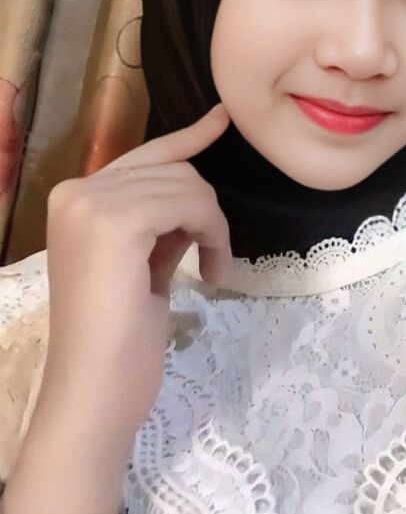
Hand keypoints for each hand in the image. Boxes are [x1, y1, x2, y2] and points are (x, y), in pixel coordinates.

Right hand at [37, 103, 230, 441]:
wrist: (95, 394)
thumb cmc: (119, 342)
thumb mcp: (143, 264)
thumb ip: (161, 221)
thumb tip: (194, 187)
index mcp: (74, 200)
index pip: (144, 156)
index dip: (187, 138)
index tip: (222, 119)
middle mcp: (75, 191)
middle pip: (173, 168)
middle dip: (205, 210)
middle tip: (211, 259)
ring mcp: (89, 203)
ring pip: (187, 184)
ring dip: (213, 226)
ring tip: (209, 269)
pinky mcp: (114, 221)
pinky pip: (191, 203)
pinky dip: (212, 232)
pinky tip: (208, 272)